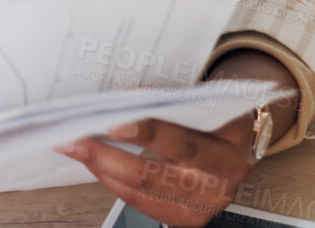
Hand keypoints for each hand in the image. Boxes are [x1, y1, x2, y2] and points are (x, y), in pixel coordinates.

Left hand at [52, 51, 298, 226]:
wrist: (242, 146)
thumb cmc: (218, 116)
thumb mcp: (207, 101)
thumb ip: (171, 102)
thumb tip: (117, 98)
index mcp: (229, 150)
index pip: (184, 143)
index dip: (148, 133)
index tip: (112, 121)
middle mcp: (219, 185)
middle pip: (153, 175)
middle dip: (106, 156)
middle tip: (72, 138)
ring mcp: (203, 207)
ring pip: (141, 193)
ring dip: (102, 168)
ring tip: (74, 147)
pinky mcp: (187, 220)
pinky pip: (142, 204)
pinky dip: (114, 182)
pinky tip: (96, 164)